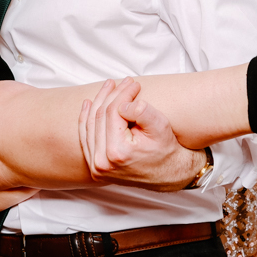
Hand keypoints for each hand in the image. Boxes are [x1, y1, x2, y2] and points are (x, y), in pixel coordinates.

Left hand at [77, 78, 205, 191]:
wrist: (170, 174)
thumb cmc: (166, 149)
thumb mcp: (160, 126)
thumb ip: (141, 111)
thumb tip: (122, 104)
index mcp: (117, 152)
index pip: (113, 112)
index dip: (123, 94)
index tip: (134, 83)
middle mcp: (102, 163)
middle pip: (100, 117)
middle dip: (112, 95)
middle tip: (125, 82)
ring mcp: (97, 168)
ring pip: (90, 126)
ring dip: (98, 103)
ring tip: (109, 86)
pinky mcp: (95, 168)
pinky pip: (86, 139)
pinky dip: (87, 121)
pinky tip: (88, 104)